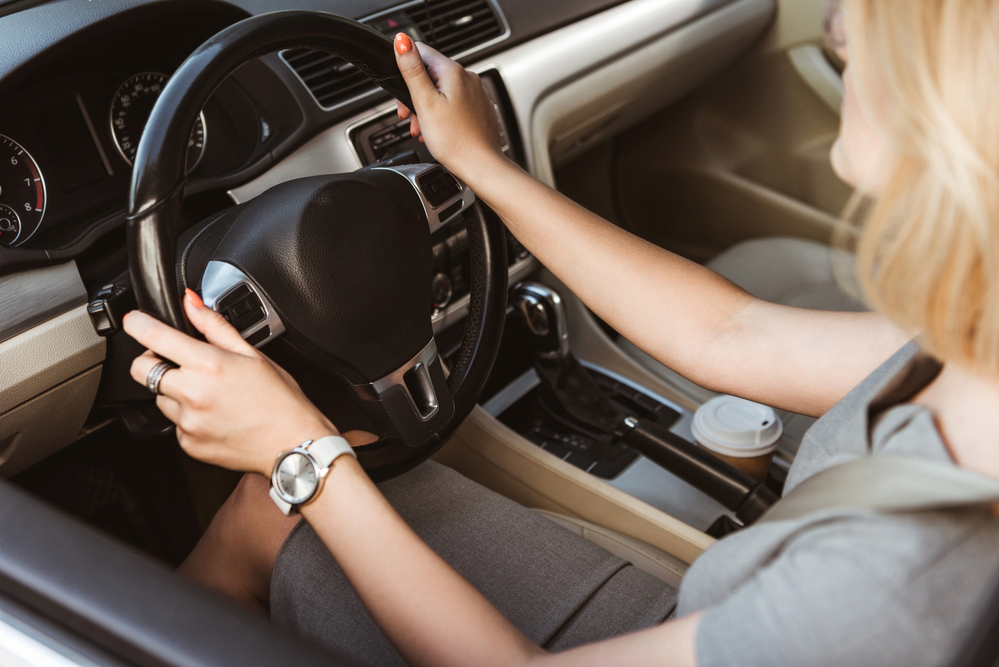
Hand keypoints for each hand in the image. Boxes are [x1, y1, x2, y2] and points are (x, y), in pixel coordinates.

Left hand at [125, 289, 336, 476]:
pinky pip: (174, 423)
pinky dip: (187, 415)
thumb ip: (215, 326)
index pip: (154, 337)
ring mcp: (188, 422)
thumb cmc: (280, 400)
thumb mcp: (252, 354)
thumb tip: (191, 302)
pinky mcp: (188, 443)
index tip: (134, 321)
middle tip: (178, 361)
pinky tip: (214, 414)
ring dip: (173, 390)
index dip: (138, 324)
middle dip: (153, 359)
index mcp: (209, 365)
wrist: (292, 444)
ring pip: (158, 397)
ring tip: (208, 393)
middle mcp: (193, 394)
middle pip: (141, 369)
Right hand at [394, 33, 504, 181]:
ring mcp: (475, 95)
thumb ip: (412, 70)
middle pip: (430, 75)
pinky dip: (441, 117)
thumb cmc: (456, 140)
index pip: (421, 53)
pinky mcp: (478, 110)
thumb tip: (402, 41)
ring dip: (426, 109)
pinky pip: (454, 106)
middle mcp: (468, 79)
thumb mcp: (425, 102)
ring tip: (424, 129)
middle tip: (411, 117)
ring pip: (441, 93)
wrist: (481, 166)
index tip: (403, 95)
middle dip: (415, 96)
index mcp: (454, 72)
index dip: (405, 72)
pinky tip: (438, 132)